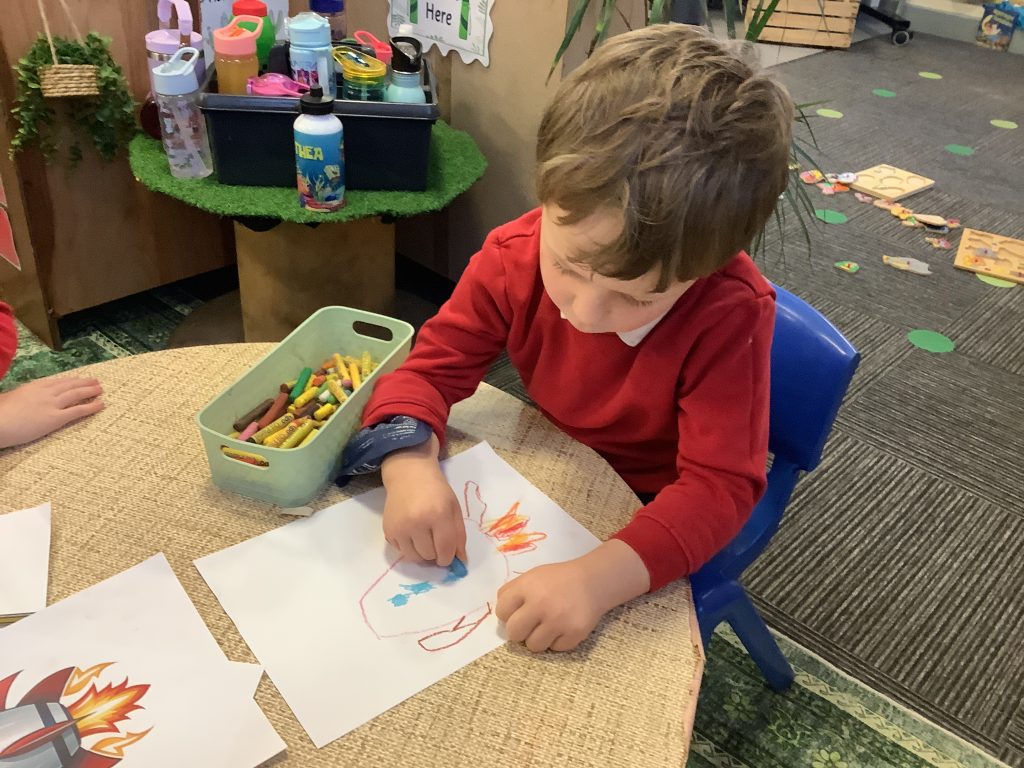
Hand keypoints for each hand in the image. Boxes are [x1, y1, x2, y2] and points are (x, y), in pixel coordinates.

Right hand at [0, 376, 103, 448]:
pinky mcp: (55, 418)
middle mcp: (46, 392)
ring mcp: (52, 404)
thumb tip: (20, 397)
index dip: (70, 380)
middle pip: (69, 385)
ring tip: (100, 389)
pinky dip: (91, 407)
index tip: (79, 379)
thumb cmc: (0, 412)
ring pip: (76, 394)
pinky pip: (77, 411)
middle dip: (84, 383)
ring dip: (90, 391)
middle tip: (95, 381)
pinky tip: (100, 405)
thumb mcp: (9, 398)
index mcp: (34, 386)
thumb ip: (20, 396)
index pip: (57, 382)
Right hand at [380, 435, 466, 565]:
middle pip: (429, 555)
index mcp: (438, 514)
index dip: (448, 558)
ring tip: (424, 538)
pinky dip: (409, 548)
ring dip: (422, 553)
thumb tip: (460, 560)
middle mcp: (416, 522)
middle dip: (435, 553)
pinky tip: (412, 533)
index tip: (448, 556)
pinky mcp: (388, 530)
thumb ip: (459, 535)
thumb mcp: (454, 508)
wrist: (409, 474)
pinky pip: (401, 552)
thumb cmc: (436, 491)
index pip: (445, 549)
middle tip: (435, 540)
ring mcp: (400, 527)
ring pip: (414, 557)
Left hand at [496, 539, 650, 652]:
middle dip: (520, 630)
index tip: (517, 612)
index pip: (501, 612)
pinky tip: (563, 627)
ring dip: (538, 638)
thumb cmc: (558, 579)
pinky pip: (555, 649)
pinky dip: (557, 641)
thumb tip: (500, 615)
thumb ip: (512, 591)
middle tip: (530, 623)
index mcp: (527, 587)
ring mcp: (558, 621)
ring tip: (548, 626)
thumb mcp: (532, 576)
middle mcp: (541, 604)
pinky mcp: (574, 634)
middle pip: (514, 633)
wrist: (593, 581)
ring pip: (533, 646)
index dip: (507, 614)